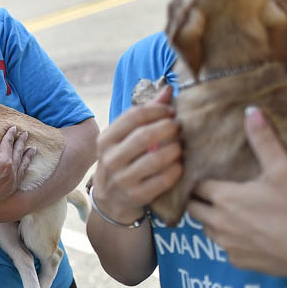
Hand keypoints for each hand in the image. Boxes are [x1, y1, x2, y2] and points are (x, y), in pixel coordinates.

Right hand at [0, 126, 34, 221]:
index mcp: (3, 163)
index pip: (8, 145)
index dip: (10, 135)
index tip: (14, 128)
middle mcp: (11, 173)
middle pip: (18, 154)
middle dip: (21, 143)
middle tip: (26, 134)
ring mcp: (12, 183)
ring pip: (23, 166)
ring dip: (28, 157)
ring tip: (33, 150)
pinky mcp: (10, 191)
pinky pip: (20, 178)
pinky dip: (24, 170)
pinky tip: (24, 168)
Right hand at [92, 86, 181, 222]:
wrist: (111, 198)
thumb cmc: (122, 158)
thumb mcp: (125, 136)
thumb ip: (146, 112)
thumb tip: (169, 89)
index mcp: (105, 139)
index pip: (134, 115)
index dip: (157, 110)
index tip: (171, 111)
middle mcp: (110, 159)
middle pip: (145, 135)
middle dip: (168, 127)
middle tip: (179, 126)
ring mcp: (122, 179)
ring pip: (156, 158)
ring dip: (175, 148)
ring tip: (180, 145)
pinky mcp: (136, 196)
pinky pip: (163, 180)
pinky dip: (176, 169)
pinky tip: (179, 164)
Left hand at [187, 106, 286, 277]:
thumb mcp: (282, 169)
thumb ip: (264, 140)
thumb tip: (250, 111)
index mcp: (223, 197)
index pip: (197, 185)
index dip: (202, 179)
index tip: (207, 174)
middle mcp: (217, 222)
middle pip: (195, 208)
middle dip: (200, 200)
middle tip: (214, 192)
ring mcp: (227, 245)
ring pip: (207, 230)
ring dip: (213, 220)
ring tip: (229, 211)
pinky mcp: (239, 261)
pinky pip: (226, 249)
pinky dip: (231, 241)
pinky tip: (248, 234)